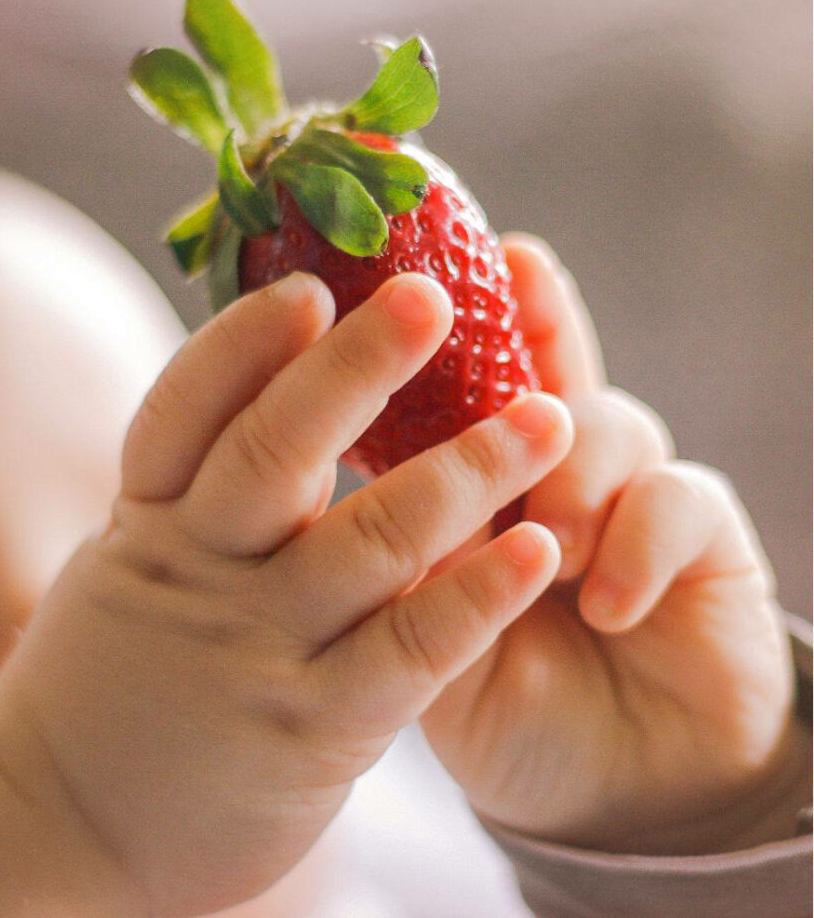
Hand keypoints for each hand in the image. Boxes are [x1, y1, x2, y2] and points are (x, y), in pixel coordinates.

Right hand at [0, 270, 573, 915]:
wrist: (59, 828)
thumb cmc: (110, 682)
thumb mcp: (128, 569)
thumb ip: (190, 496)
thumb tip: (262, 395)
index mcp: (145, 523)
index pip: (184, 411)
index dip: (242, 342)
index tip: (309, 287)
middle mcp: (195, 571)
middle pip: (274, 451)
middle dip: (357, 369)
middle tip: (432, 297)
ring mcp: (253, 648)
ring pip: (367, 539)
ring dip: (466, 470)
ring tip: (546, 416)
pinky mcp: (313, 728)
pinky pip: (410, 647)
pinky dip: (476, 592)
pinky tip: (538, 548)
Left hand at [421, 235, 806, 854]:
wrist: (600, 789)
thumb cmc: (493, 697)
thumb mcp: (424, 625)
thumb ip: (404, 548)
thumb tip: (355, 464)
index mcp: (472, 481)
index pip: (455, 387)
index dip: (437, 327)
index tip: (413, 267)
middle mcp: (547, 470)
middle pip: (539, 369)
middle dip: (520, 326)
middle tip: (492, 286)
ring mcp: (624, 494)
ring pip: (603, 423)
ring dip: (570, 474)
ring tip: (550, 540)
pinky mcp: (699, 538)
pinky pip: (675, 501)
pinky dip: (635, 543)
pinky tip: (605, 604)